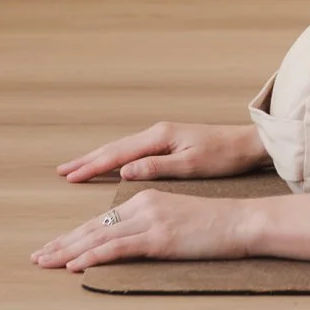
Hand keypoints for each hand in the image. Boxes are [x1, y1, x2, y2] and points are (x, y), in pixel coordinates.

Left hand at [32, 185, 251, 269]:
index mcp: (145, 197)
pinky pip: (118, 247)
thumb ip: (149, 224)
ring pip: (98, 236)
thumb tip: (127, 240)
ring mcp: (150, 220)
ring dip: (68, 251)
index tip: (53, 247)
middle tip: (37, 256)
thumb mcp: (175, 217)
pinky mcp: (158, 237)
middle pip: (93, 226)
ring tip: (45, 261)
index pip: (101, 220)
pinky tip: (75, 264)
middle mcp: (142, 204)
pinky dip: (93, 256)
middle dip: (62, 243)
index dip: (74, 235)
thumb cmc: (214, 223)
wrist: (240, 220)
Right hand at [56, 120, 264, 182]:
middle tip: (62, 171)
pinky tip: (108, 165)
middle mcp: (157, 133)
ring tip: (76, 168)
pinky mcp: (167, 143)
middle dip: (87, 160)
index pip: (118, 153)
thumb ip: (157, 167)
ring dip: (98, 159)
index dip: (92, 166)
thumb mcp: (192, 165)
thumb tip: (124, 171)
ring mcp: (161, 137)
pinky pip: (132, 151)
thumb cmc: (223, 156)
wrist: (247, 143)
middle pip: (114, 148)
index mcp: (160, 138)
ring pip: (121, 148)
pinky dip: (114, 158)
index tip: (70, 176)